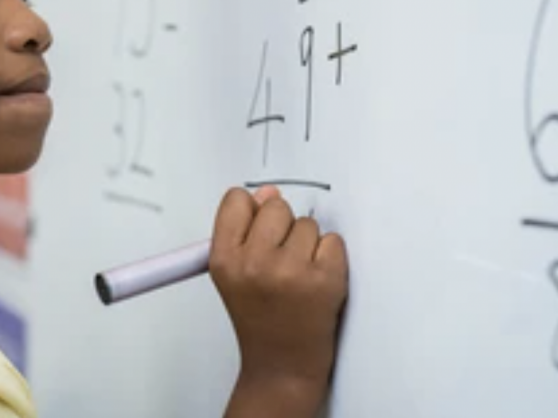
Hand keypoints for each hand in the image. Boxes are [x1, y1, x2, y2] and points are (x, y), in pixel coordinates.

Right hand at [210, 186, 347, 416]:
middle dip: (282, 227)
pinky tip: (317, 280)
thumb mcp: (233, 274)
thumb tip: (268, 193)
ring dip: (308, 245)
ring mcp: (291, 271)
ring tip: (298, 275)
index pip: (237, 200)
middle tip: (280, 260)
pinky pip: (333, 241)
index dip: (252, 211)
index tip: (258, 228)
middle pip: (276, 206)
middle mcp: (254, 263)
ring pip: (308, 224)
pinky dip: (330, 258)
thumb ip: (244, 230)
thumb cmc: (259, 319)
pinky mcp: (325, 280)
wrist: (282, 365)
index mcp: (224, 259)